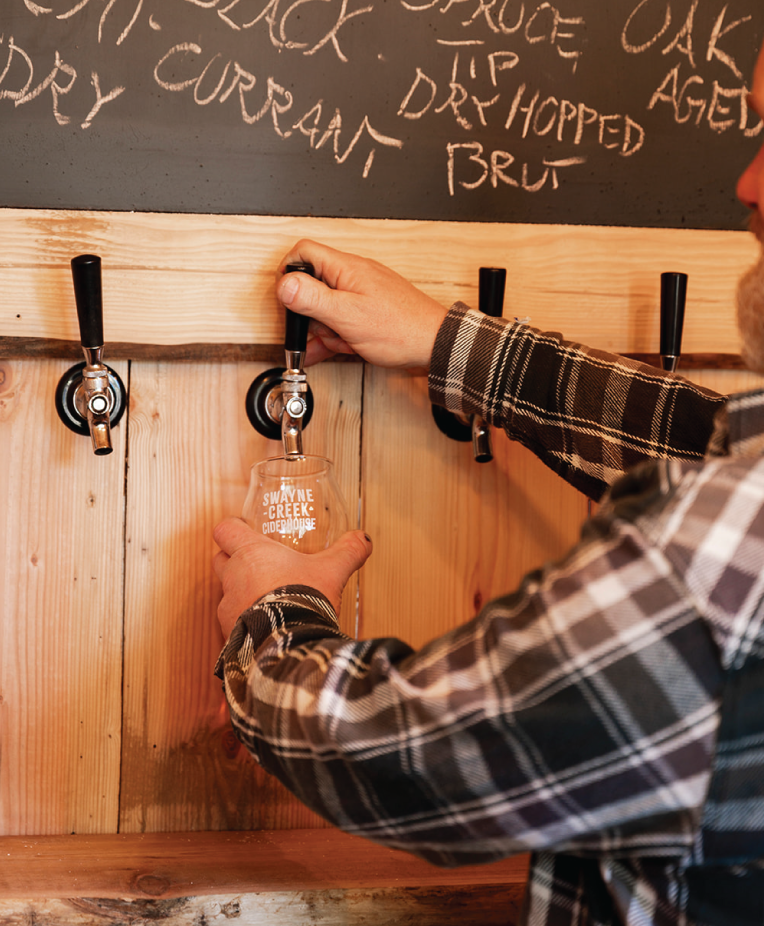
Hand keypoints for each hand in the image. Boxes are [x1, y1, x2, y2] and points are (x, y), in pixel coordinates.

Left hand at [212, 518, 372, 639]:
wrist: (290, 644)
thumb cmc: (303, 599)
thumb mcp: (332, 571)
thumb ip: (348, 552)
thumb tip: (363, 539)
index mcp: (250, 553)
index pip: (225, 529)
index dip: (233, 528)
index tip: (245, 530)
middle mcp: (232, 577)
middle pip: (220, 559)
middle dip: (234, 560)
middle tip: (259, 564)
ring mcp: (227, 606)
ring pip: (226, 592)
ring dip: (241, 593)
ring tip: (266, 599)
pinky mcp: (228, 633)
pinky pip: (232, 622)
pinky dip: (245, 621)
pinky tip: (266, 625)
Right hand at [276, 239, 447, 372]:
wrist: (435, 344)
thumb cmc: (400, 329)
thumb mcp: (348, 316)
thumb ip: (313, 299)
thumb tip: (283, 284)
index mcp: (346, 268)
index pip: (304, 252)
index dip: (288, 272)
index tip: (286, 299)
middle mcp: (354, 275)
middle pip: (313, 285)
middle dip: (311, 313)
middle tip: (319, 330)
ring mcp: (362, 293)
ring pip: (328, 307)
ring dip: (328, 330)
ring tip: (342, 342)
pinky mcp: (370, 310)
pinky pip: (344, 319)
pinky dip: (338, 335)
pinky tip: (339, 350)